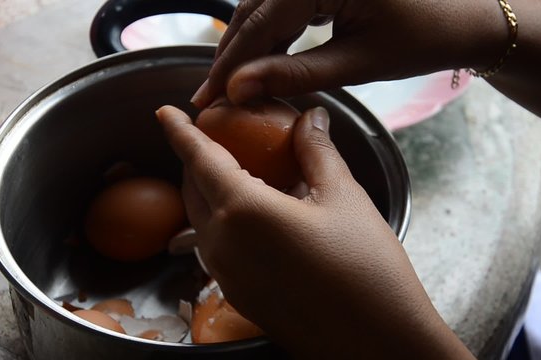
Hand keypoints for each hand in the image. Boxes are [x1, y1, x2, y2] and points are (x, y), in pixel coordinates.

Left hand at [155, 105, 473, 358]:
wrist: (375, 342)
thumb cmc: (366, 268)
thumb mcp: (344, 198)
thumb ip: (317, 151)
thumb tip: (311, 118)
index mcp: (244, 211)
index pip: (199, 159)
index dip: (179, 132)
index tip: (165, 113)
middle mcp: (223, 244)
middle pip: (193, 190)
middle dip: (195, 160)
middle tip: (215, 139)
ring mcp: (226, 275)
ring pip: (201, 221)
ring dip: (209, 192)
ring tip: (237, 174)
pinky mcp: (237, 295)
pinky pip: (216, 247)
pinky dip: (223, 222)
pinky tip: (256, 217)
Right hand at [191, 0, 507, 106]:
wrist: (466, 16)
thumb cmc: (424, 38)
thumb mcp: (358, 62)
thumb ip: (296, 75)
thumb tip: (239, 88)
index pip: (260, 23)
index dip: (230, 64)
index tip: (207, 97)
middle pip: (254, 10)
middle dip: (231, 55)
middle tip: (207, 95)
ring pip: (264, 6)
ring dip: (246, 46)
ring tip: (227, 84)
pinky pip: (284, 4)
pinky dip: (269, 34)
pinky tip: (259, 61)